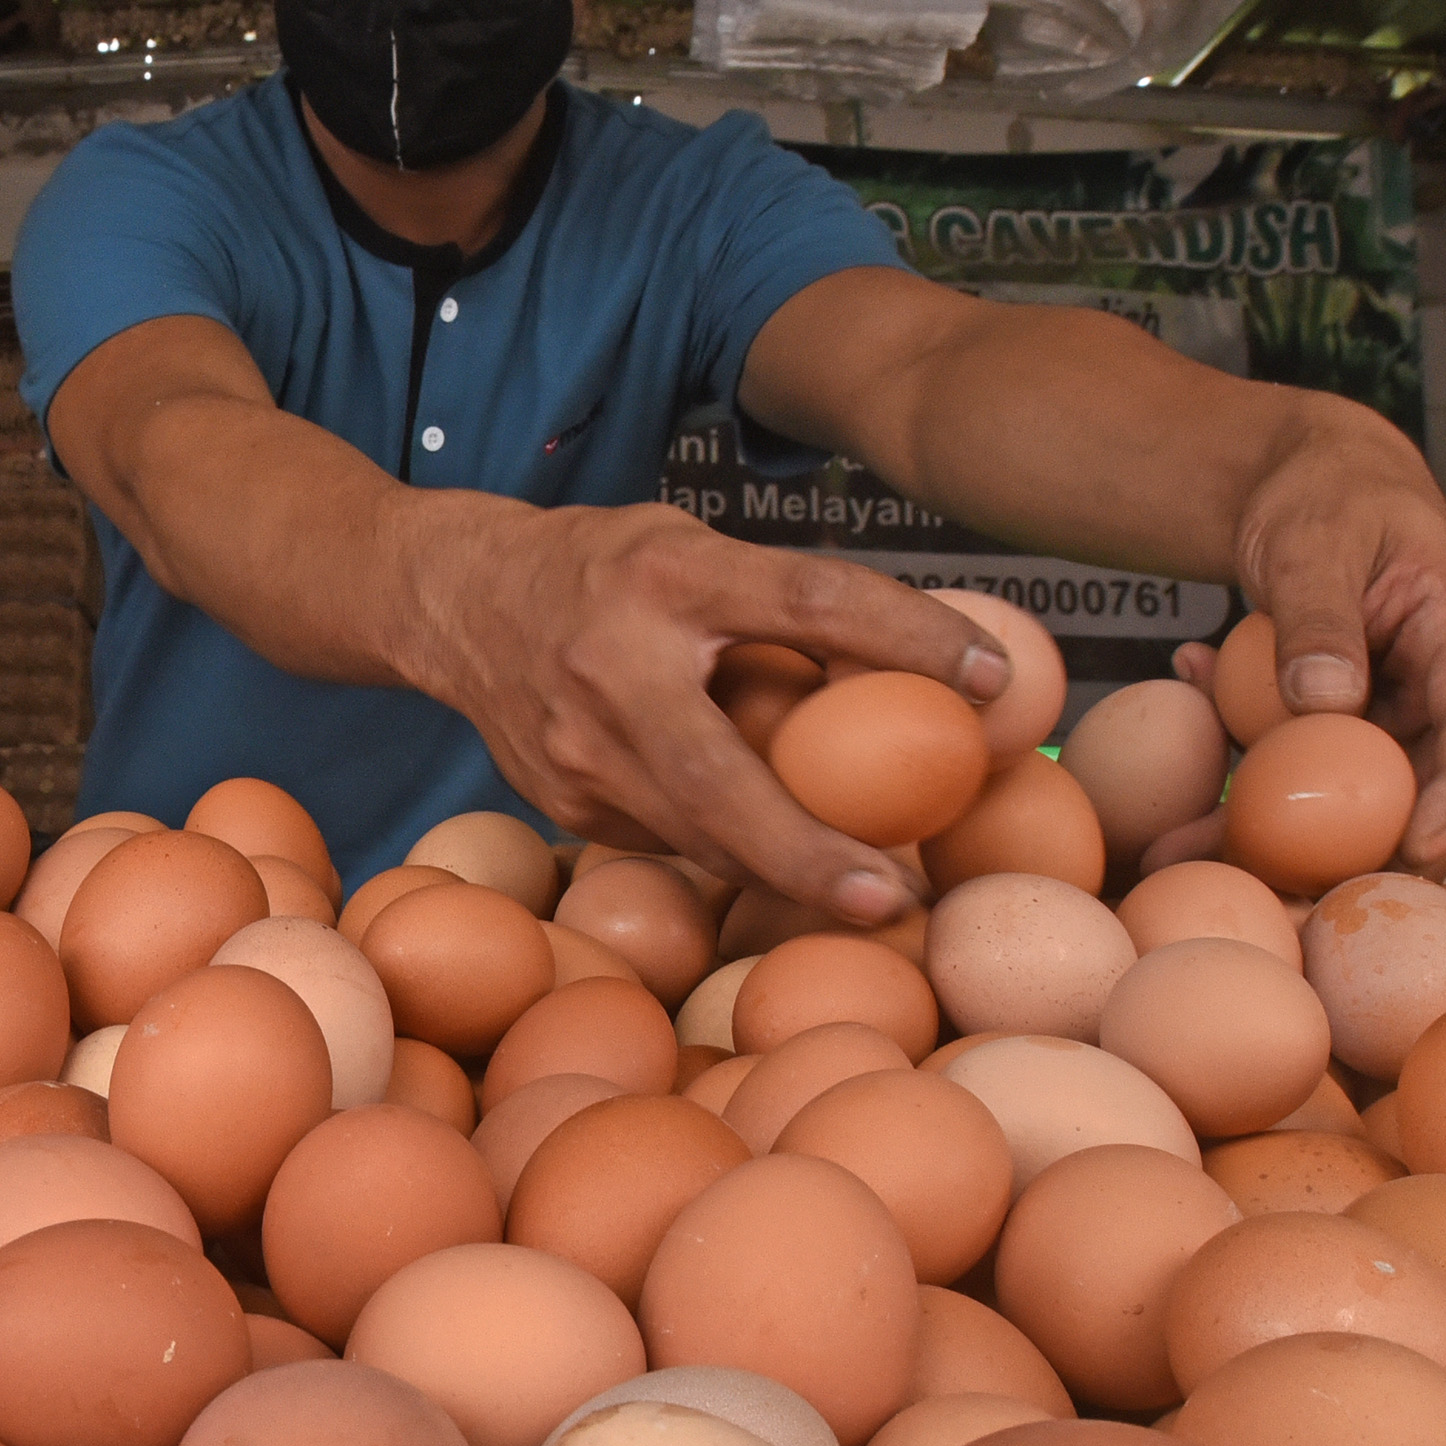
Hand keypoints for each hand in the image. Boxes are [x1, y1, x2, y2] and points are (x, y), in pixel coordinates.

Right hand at [407, 499, 1011, 923]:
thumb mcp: (692, 549)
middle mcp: (614, 665)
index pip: (809, 601)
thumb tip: (922, 660)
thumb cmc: (606, 568)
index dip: (907, 638)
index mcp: (668, 575)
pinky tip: (777, 861)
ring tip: (869, 896)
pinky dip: (729, 851)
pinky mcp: (563, 800)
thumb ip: (780, 601)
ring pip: (696, 834)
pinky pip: (668, 837)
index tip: (991, 681)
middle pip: (724, 780)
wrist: (454, 599)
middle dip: (811, 853)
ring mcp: (576, 746)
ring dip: (784, 874)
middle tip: (896, 895)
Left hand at [1146, 405, 1445, 878]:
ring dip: (1267, 830)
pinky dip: (1229, 781)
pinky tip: (1170, 788)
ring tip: (1180, 853)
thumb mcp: (1315, 540)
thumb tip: (1327, 703)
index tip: (1422, 852)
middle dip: (1358, 848)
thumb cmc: (1325, 493)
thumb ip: (1318, 617)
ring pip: (1344, 792)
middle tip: (1292, 899)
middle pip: (1418, 785)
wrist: (1297, 481)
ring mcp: (1384, 712)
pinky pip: (1288, 769)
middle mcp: (1437, 687)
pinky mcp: (1332, 727)